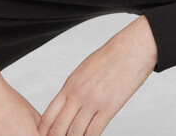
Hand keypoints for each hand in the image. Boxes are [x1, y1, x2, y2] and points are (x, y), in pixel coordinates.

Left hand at [37, 15, 157, 134]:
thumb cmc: (109, 57)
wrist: (131, 49)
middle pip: (58, 129)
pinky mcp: (109, 108)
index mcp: (70, 84)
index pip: (48, 116)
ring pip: (75, 134)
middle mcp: (78, 94)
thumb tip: (67, 105)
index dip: (44, 131)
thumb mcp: (83, 70)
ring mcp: (93, 102)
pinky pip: (94, 132)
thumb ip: (73, 89)